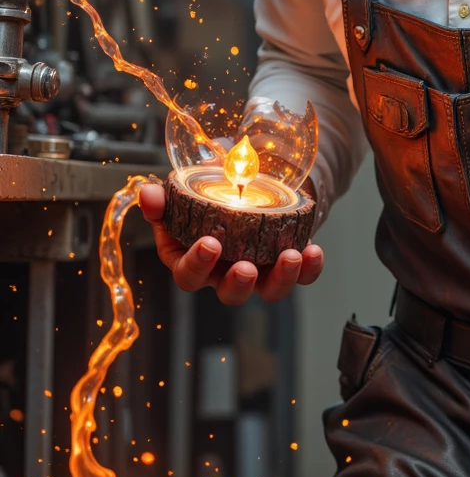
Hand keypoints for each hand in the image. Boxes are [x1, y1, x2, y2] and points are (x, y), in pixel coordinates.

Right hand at [139, 181, 323, 304]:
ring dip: (282, 278)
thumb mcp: (186, 190)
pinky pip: (302, 277)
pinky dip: (310, 268)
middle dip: (238, 283)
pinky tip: (313, 251)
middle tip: (246, 267)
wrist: (251, 183)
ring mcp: (259, 272)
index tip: (210, 244)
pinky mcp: (287, 265)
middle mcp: (225, 272)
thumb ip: (166, 195)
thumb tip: (149, 194)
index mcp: (193, 259)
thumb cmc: (212, 192)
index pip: (187, 274)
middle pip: (229, 293)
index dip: (196, 265)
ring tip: (292, 256)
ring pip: (269, 291)